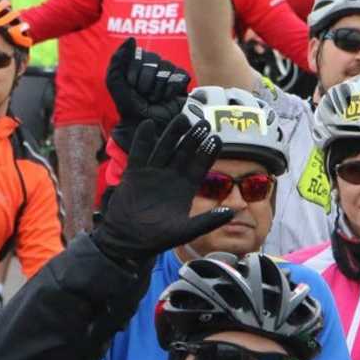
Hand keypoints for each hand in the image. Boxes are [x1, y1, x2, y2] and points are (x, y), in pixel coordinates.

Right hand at [89, 114, 232, 266]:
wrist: (128, 241)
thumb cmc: (157, 238)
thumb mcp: (186, 231)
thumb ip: (207, 221)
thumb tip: (232, 212)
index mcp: (185, 188)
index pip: (200, 166)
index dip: (208, 152)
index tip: (217, 138)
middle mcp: (170, 177)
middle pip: (184, 152)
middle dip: (194, 138)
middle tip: (204, 123)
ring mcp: (152, 173)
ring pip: (164, 148)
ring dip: (172, 134)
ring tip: (182, 118)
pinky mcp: (135, 173)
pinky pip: (139, 153)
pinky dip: (143, 140)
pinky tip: (148, 125)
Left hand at [106, 38, 190, 152]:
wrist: (149, 129)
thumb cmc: (131, 109)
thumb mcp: (117, 85)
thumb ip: (118, 61)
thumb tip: (131, 39)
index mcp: (136, 65)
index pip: (139, 54)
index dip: (135, 72)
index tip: (132, 87)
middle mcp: (152, 68)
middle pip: (153, 59)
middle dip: (146, 81)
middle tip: (144, 95)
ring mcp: (168, 75)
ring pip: (167, 67)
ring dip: (158, 87)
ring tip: (155, 99)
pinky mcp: (182, 84)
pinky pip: (180, 74)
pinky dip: (172, 88)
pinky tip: (168, 98)